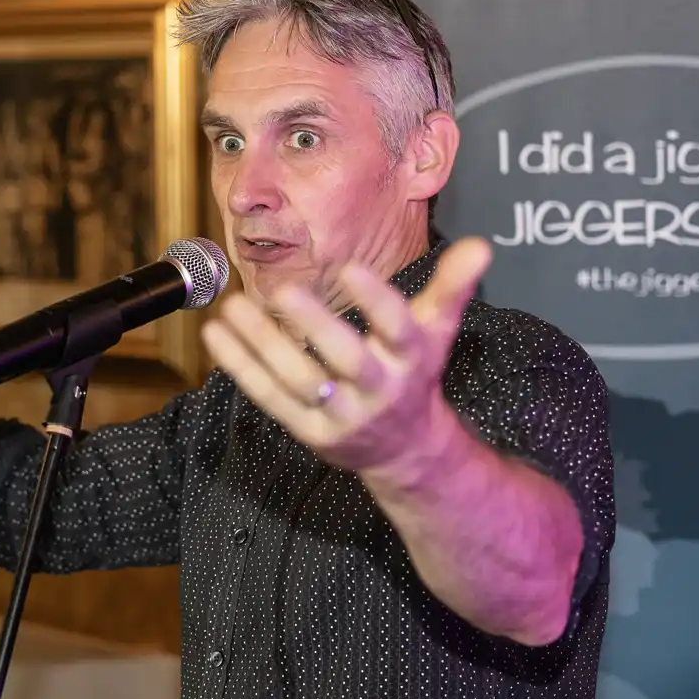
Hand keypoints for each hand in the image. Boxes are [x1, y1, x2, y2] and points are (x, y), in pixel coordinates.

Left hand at [201, 236, 490, 482]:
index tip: (351, 269)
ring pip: (299, 380)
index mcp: (412, 359)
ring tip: (232, 306)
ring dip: (262, 344)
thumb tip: (481, 245)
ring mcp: (344, 416)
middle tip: (283, 291)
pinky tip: (218, 335)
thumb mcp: (437, 332)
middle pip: (347, 359)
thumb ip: (452, 288)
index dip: (376, 302)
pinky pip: (271, 398)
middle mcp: (380, 390)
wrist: (409, 453)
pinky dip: (242, 367)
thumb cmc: (415, 375)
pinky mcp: (312, 433)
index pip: (398, 328)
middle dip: (316, 327)